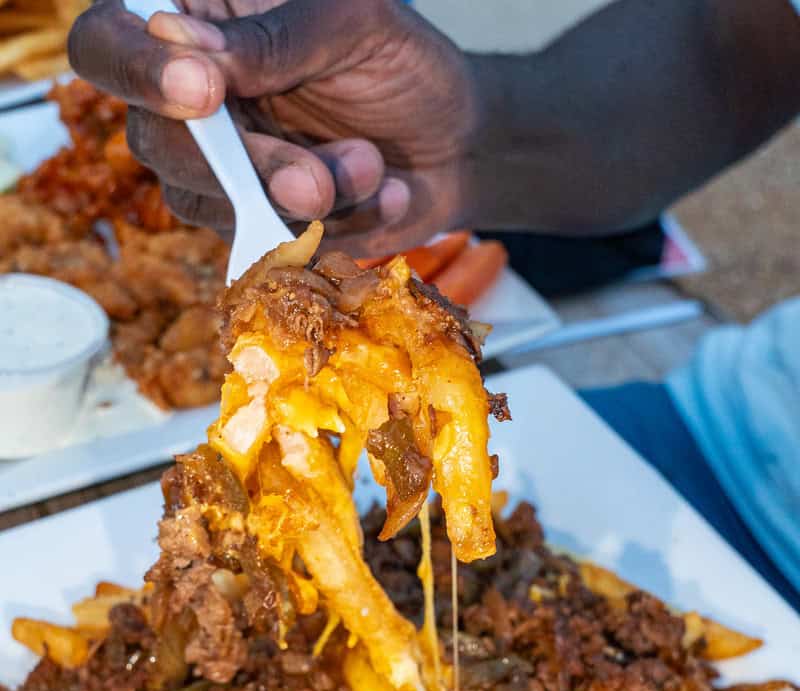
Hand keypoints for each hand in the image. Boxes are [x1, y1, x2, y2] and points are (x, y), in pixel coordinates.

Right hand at [68, 0, 477, 254]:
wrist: (453, 138)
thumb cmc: (395, 60)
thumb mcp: (347, 20)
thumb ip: (271, 38)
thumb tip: (184, 48)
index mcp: (190, 28)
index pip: (104, 43)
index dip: (133, 69)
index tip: (202, 93)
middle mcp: (185, 105)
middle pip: (153, 143)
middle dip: (245, 166)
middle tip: (315, 174)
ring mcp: (216, 175)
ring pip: (210, 206)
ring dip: (303, 196)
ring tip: (372, 164)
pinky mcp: (255, 230)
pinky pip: (271, 243)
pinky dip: (340, 224)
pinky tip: (388, 192)